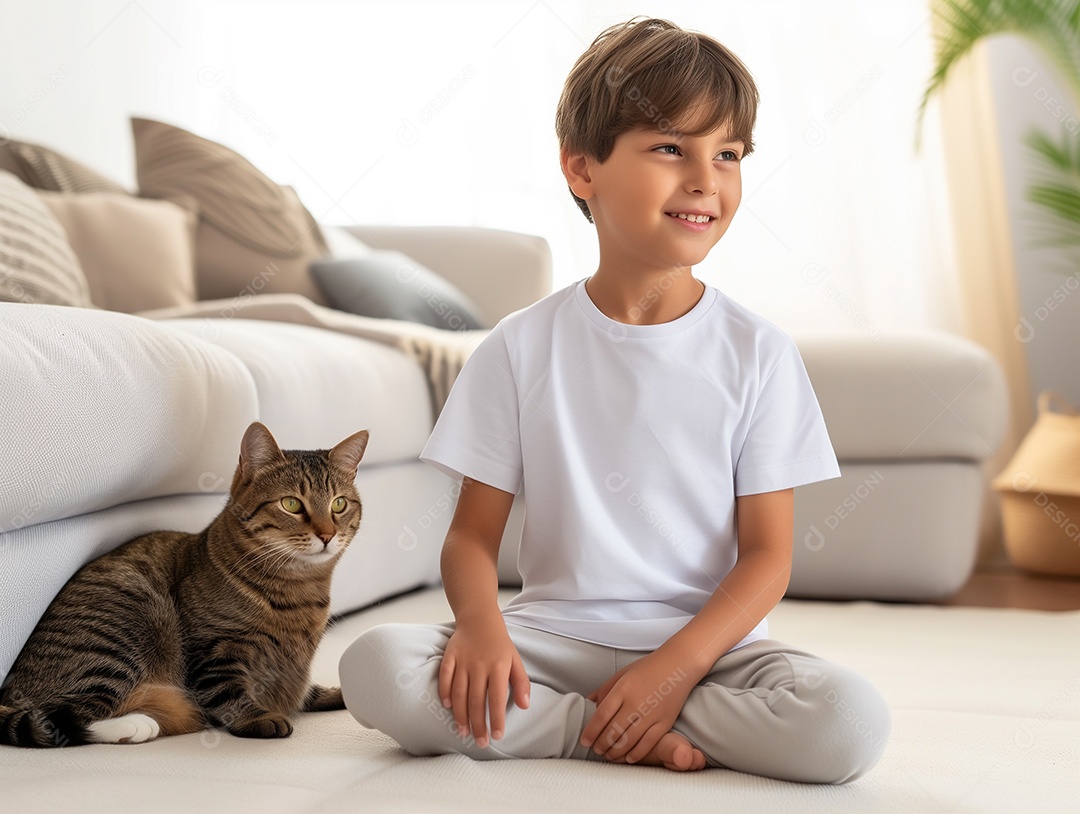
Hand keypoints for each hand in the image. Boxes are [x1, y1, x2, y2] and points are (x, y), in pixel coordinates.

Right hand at [438, 617, 530, 748]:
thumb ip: (521, 683)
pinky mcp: (450, 656)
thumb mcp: (515, 660)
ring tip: (463, 732)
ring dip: (460, 714)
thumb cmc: (499, 643)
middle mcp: (480, 665)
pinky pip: (445, 676)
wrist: (479, 618)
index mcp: (499, 666)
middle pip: (477, 700)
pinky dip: (445, 691)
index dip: (497, 719)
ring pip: (459, 692)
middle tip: (480, 742)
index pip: (497, 698)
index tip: (497, 736)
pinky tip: (447, 706)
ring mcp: (463, 660)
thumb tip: (524, 705)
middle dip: (478, 724)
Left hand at [580, 651, 693, 762]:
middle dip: (601, 745)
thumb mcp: (622, 674)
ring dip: (616, 752)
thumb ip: (605, 689)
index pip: (602, 715)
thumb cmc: (648, 668)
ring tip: (609, 756)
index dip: (591, 731)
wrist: (678, 665)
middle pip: (613, 731)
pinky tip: (628, 758)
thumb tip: (589, 702)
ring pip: (629, 740)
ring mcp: (651, 714)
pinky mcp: (665, 722)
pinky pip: (648, 743)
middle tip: (596, 750)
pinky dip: (636, 754)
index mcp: (623, 689)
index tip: (585, 741)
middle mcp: (636, 702)